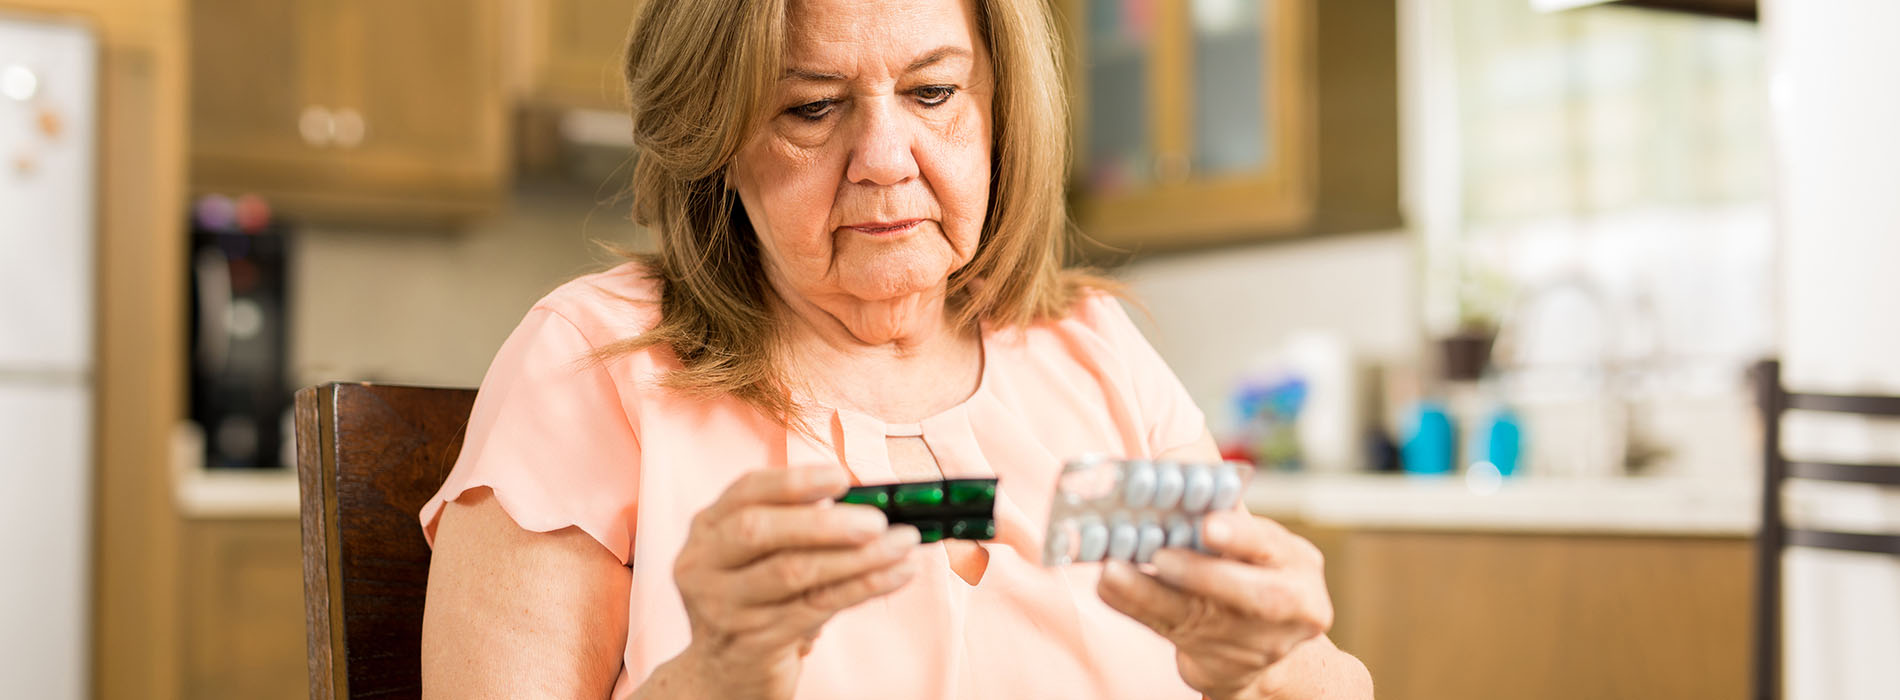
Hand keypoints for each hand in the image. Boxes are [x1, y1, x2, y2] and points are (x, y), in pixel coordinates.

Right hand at [671, 465, 919, 699]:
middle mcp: (704, 565)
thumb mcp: (761, 557)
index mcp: (708, 529)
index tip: (839, 477)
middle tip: (877, 522)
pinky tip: (896, 575)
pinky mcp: (750, 642)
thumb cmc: (757, 600)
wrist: (723, 674)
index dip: (794, 481)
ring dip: (857, 557)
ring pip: (794, 573)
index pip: (746, 491)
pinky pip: (815, 609)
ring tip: (902, 545)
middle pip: (760, 531)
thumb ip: (798, 527)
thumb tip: (870, 503)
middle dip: (824, 524)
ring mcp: (723, 607)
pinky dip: (863, 587)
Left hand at [1096, 510, 1332, 699]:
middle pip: (1256, 596)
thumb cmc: (1253, 574)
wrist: (1267, 645)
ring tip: (1113, 571)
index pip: (1270, 546)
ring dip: (1152, 593)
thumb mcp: (1253, 544)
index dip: (1240, 536)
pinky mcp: (1223, 665)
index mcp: (1297, 562)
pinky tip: (1110, 587)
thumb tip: (1165, 470)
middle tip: (1161, 555)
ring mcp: (1259, 644)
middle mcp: (1290, 607)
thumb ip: (1223, 517)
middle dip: (1204, 574)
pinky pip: (1176, 635)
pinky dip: (1139, 608)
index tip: (1208, 524)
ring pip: (1205, 619)